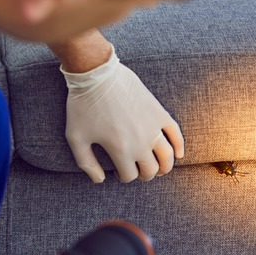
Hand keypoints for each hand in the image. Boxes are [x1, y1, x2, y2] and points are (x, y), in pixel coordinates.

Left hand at [62, 46, 183, 182]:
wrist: (97, 74)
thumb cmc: (83, 106)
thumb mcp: (76, 138)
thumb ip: (86, 163)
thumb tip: (100, 180)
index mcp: (121, 151)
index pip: (130, 175)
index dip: (124, 177)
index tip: (118, 172)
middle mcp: (141, 143)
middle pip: (151, 170)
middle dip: (144, 175)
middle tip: (137, 171)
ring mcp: (153, 127)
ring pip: (167, 157)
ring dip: (164, 167)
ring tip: (159, 169)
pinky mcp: (159, 113)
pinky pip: (176, 133)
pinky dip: (180, 146)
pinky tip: (179, 154)